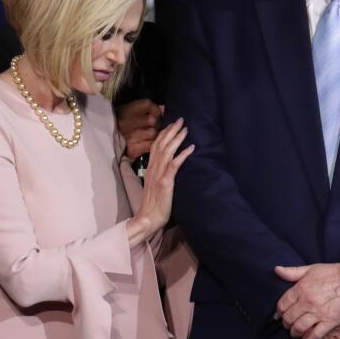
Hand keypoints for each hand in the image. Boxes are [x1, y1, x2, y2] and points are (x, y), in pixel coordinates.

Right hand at [117, 99, 162, 160]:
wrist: (104, 140)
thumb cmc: (117, 123)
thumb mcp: (127, 110)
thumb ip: (146, 108)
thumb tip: (163, 108)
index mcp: (125, 110)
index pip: (147, 105)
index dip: (155, 109)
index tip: (156, 113)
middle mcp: (128, 123)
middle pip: (153, 120)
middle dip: (156, 123)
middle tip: (154, 125)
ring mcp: (130, 137)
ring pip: (153, 133)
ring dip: (154, 134)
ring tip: (150, 134)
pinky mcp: (132, 149)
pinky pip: (150, 145)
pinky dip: (150, 144)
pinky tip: (146, 142)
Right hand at [126, 118, 194, 246]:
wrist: (148, 218)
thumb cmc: (153, 204)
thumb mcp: (154, 185)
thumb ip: (158, 174)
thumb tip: (166, 166)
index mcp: (150, 168)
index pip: (155, 146)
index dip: (163, 134)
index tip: (171, 124)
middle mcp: (153, 168)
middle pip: (161, 144)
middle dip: (171, 131)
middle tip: (181, 120)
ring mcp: (159, 175)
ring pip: (167, 151)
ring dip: (177, 139)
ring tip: (185, 129)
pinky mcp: (165, 182)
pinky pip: (174, 165)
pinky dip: (182, 155)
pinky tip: (191, 148)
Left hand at [274, 263, 339, 338]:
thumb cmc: (334, 273)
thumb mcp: (311, 268)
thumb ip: (293, 272)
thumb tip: (277, 270)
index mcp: (301, 288)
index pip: (283, 304)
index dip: (280, 312)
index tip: (280, 315)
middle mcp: (307, 301)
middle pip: (289, 318)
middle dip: (286, 324)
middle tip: (288, 326)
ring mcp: (318, 312)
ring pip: (299, 328)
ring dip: (295, 334)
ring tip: (296, 334)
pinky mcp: (330, 321)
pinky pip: (315, 336)